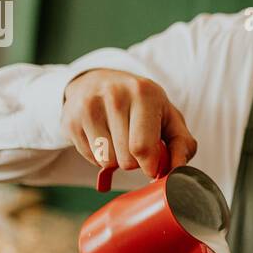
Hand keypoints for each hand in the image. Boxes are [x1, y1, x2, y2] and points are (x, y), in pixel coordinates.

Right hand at [61, 68, 196, 178]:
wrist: (100, 82)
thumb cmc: (142, 105)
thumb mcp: (169, 117)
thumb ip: (182, 144)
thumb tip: (178, 171)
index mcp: (143, 93)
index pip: (142, 148)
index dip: (150, 166)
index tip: (153, 167)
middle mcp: (114, 95)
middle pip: (125, 160)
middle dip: (135, 162)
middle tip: (135, 145)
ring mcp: (88, 107)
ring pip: (107, 162)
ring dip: (117, 160)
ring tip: (119, 139)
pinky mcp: (70, 120)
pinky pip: (91, 158)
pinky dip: (100, 156)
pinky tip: (104, 137)